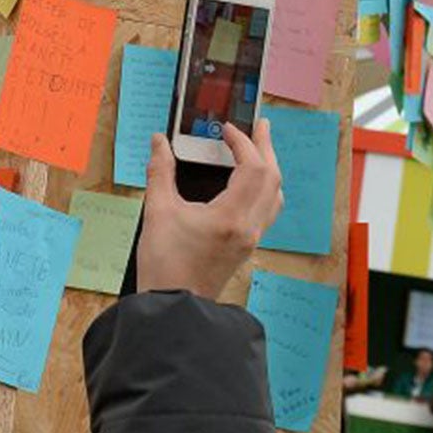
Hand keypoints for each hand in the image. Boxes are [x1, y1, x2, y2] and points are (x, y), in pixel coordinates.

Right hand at [135, 120, 283, 300]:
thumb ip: (160, 172)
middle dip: (266, 148)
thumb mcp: (158, 212)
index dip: (242, 142)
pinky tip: (249, 183)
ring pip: (274, 196)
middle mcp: (249, 227)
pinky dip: (264, 188)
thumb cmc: (165, 265)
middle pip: (272, 178)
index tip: (226, 129)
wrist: (174, 307)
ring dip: (269, 168)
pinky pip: (267, 211)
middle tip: (260, 126)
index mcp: (231, 217)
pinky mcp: (246, 246)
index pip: (252, 167)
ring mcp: (251, 239)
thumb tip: (160, 142)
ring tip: (259, 149)